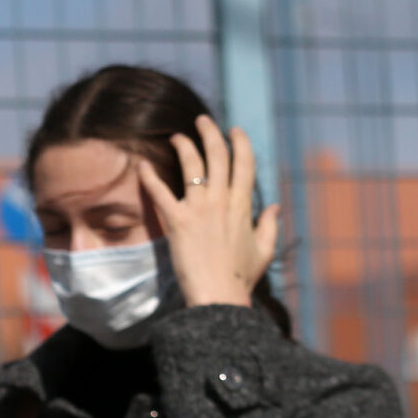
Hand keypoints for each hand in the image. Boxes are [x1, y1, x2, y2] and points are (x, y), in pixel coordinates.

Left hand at [136, 115, 279, 308]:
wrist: (219, 297)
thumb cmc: (241, 278)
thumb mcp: (263, 250)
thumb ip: (269, 225)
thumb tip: (274, 206)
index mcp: (243, 206)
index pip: (245, 163)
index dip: (241, 142)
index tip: (235, 130)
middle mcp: (222, 200)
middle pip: (218, 154)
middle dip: (211, 132)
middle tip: (202, 120)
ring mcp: (199, 209)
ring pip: (191, 165)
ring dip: (184, 145)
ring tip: (176, 136)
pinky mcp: (177, 221)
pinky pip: (160, 192)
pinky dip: (150, 176)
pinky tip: (143, 164)